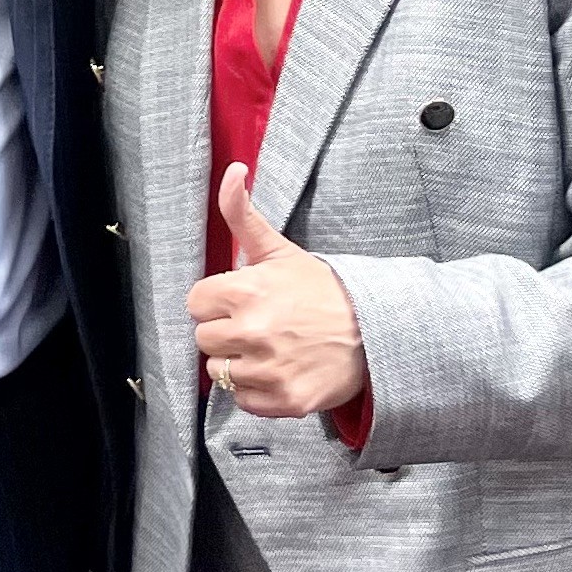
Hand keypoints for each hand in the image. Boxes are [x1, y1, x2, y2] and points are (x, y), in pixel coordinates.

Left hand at [187, 164, 366, 418]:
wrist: (376, 331)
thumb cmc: (322, 290)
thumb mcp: (280, 250)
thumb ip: (242, 213)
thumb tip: (233, 171)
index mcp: (246, 291)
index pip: (196, 303)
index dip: (217, 303)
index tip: (241, 301)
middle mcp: (253, 331)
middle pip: (204, 339)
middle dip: (226, 332)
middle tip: (259, 325)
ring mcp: (270, 369)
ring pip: (221, 372)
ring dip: (241, 363)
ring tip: (272, 348)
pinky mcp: (285, 400)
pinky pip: (243, 400)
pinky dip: (257, 391)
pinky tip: (279, 371)